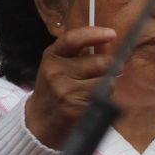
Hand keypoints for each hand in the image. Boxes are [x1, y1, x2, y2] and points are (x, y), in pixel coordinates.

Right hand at [24, 25, 115, 147]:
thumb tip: (108, 41)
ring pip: (107, 82)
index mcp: (52, 56)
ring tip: (95, 90)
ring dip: (108, 86)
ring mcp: (64, 90)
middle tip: (114, 70)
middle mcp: (55, 71)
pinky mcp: (74, 108)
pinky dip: (103, 100)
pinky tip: (90, 103)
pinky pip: (103, 99)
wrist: (41, 121)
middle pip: (100, 62)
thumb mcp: (62, 66)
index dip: (95, 34)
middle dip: (112, 66)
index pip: (73, 39)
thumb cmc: (56, 89)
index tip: (112, 34)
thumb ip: (83, 53)